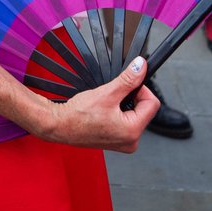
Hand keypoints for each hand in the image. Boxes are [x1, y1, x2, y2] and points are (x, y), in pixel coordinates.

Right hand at [34, 57, 158, 153]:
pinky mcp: (115, 141)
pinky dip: (117, 113)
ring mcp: (123, 143)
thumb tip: (140, 67)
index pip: (151, 103)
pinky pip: (124, 122)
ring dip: (123, 105)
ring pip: (133, 115)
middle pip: (143, 109)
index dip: (141, 89)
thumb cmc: (78, 116)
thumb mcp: (107, 93)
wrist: (59, 125)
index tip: (128, 83)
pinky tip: (103, 111)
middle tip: (113, 95)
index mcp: (132, 132)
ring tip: (106, 104)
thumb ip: (128, 79)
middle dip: (130, 98)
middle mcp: (131, 141)